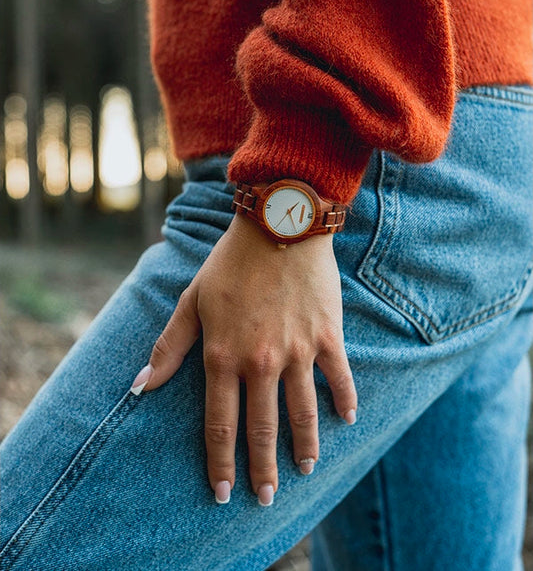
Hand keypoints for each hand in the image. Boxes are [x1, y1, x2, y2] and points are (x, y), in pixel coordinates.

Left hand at [130, 213, 357, 505]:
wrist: (279, 224)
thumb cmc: (231, 262)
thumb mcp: (192, 300)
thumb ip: (169, 346)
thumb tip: (139, 386)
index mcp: (223, 355)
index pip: (220, 423)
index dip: (220, 461)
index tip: (223, 492)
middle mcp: (261, 361)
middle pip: (262, 428)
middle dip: (262, 469)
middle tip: (266, 498)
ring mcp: (299, 351)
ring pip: (303, 413)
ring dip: (304, 446)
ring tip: (306, 469)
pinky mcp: (327, 335)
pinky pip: (339, 377)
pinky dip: (344, 401)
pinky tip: (347, 421)